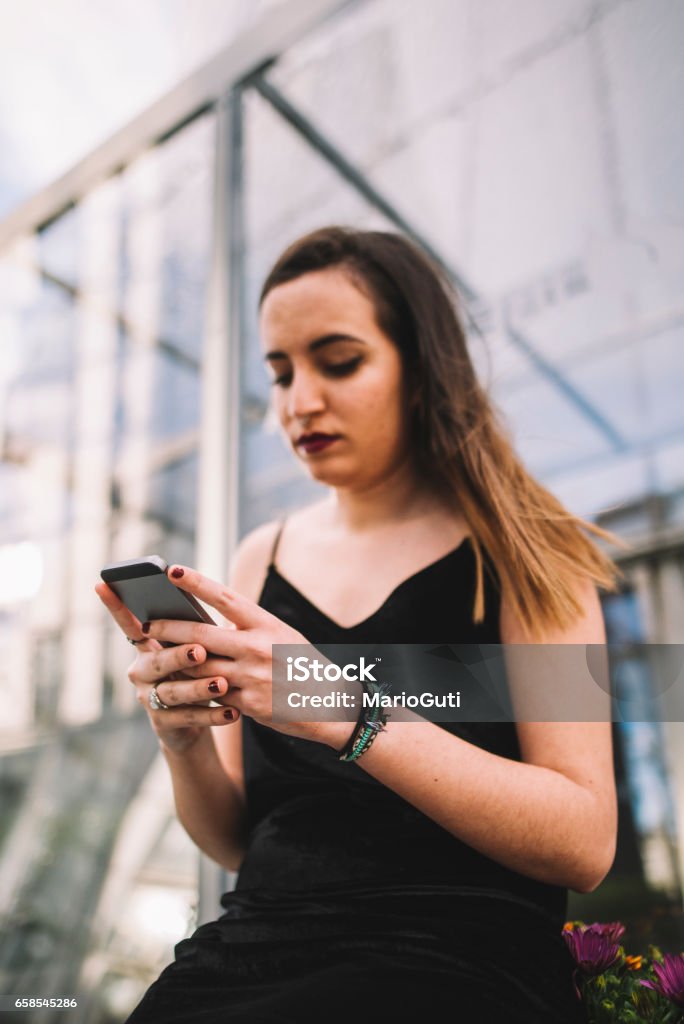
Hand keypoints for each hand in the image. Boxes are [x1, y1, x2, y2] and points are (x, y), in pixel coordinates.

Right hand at [94, 579, 238, 754]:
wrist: (193, 721)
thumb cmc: (194, 670)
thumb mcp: (190, 647)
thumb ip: (191, 631)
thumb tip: (202, 604)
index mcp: (146, 647)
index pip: (129, 623)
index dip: (115, 606)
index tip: (102, 584)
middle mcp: (141, 671)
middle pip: (157, 661)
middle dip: (178, 655)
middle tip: (200, 651)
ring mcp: (150, 698)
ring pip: (174, 692)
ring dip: (198, 688)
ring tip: (222, 684)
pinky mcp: (164, 723)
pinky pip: (189, 718)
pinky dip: (211, 715)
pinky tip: (232, 710)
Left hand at [140, 564, 328, 741]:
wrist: (329, 703)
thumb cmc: (300, 663)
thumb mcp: (281, 635)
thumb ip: (248, 628)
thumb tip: (210, 622)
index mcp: (266, 624)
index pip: (225, 597)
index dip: (196, 582)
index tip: (171, 570)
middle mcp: (258, 647)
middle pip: (201, 634)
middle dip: (168, 628)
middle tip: (145, 623)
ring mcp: (251, 677)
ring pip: (199, 666)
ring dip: (175, 660)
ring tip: (155, 653)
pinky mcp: (247, 704)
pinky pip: (211, 694)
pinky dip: (195, 688)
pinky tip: (181, 684)